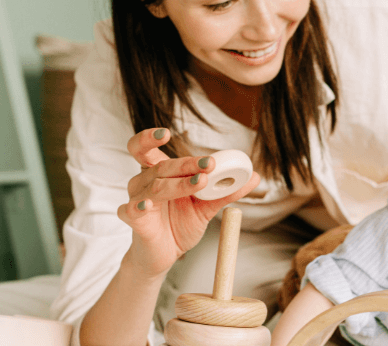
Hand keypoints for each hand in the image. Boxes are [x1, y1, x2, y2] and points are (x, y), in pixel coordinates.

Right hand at [117, 128, 259, 278]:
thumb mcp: (207, 206)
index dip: (150, 138)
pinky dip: (139, 205)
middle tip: (210, 164)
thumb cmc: (180, 224)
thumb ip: (228, 190)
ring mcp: (137, 200)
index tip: (166, 132)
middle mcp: (144, 183)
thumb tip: (255, 176)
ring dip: (179, 184)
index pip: (146, 148)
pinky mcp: (134, 221)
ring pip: (155, 186)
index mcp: (159, 173)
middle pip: (162, 166)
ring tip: (200, 182)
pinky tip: (148, 204)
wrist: (166, 254)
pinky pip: (133, 209)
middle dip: (188, 163)